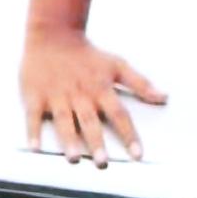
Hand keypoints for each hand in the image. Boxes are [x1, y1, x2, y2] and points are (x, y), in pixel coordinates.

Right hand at [20, 25, 166, 168]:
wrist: (54, 35)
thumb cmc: (88, 54)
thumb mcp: (118, 65)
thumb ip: (140, 83)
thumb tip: (163, 97)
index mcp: (101, 88)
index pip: (119, 114)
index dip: (129, 134)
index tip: (137, 154)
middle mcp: (80, 94)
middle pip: (90, 120)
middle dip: (97, 142)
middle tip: (103, 163)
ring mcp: (56, 95)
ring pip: (63, 120)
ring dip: (69, 139)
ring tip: (74, 158)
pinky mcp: (35, 95)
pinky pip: (33, 115)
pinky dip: (33, 131)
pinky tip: (35, 147)